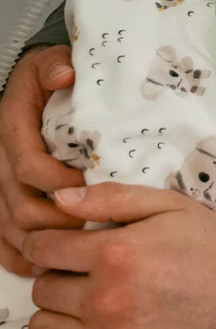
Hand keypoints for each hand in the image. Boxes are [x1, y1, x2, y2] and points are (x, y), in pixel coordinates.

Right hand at [0, 46, 82, 275]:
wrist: (33, 82)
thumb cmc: (49, 75)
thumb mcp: (51, 61)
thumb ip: (55, 67)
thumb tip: (64, 76)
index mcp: (13, 128)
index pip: (29, 166)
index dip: (59, 181)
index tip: (90, 183)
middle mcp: (0, 161)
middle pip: (20, 206)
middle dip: (57, 220)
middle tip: (93, 224)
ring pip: (10, 228)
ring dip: (42, 244)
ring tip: (77, 251)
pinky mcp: (3, 200)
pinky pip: (1, 238)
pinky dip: (19, 257)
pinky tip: (44, 267)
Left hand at [24, 182, 215, 328]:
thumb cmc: (214, 247)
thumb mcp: (170, 205)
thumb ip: (111, 198)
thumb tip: (58, 199)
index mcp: (115, 252)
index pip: (44, 248)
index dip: (47, 243)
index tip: (60, 246)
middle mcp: (105, 297)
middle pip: (42, 288)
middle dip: (56, 276)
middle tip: (82, 273)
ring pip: (44, 327)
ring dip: (56, 313)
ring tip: (82, 304)